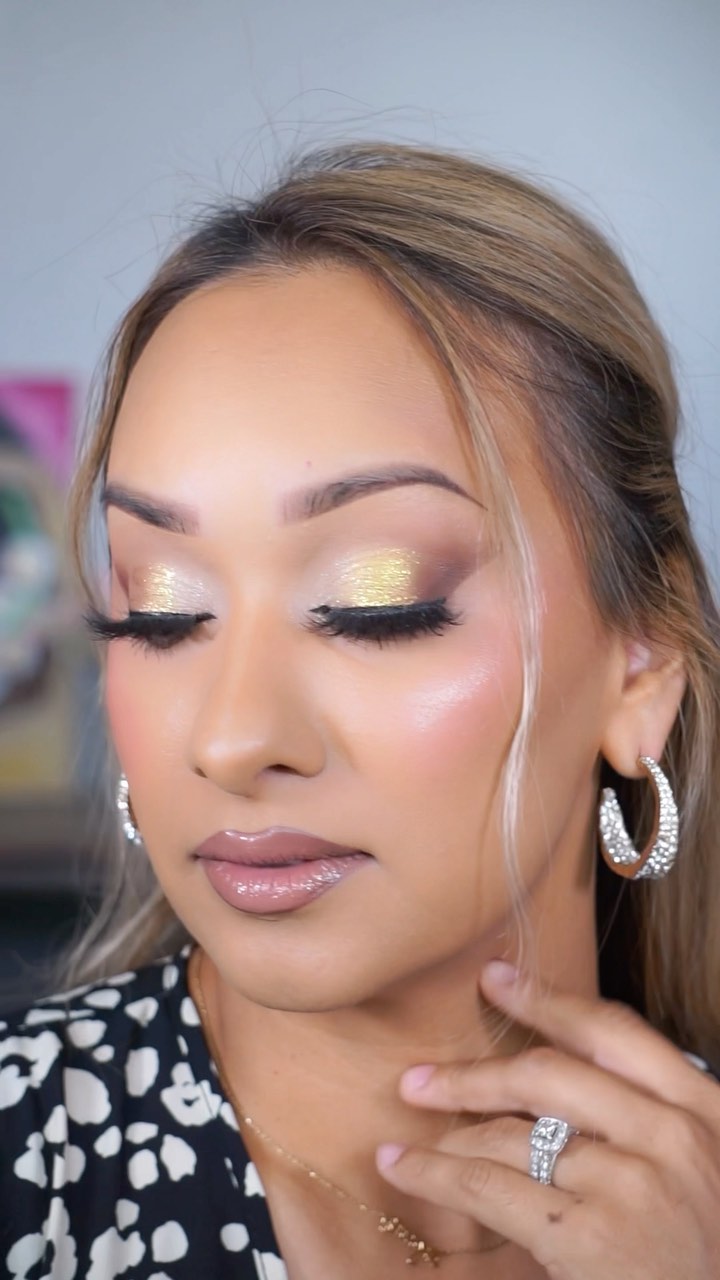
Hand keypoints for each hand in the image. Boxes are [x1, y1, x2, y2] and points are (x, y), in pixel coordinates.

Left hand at [376, 962, 719, 1277]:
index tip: (494, 978)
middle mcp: (670, 1136)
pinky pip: (491, 1188)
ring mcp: (630, 1185)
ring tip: (409, 1130)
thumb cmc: (707, 1248)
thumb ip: (649, 1116)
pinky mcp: (591, 1238)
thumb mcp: (703, 1165)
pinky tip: (403, 1168)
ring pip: (510, 1135)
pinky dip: (435, 1174)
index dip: (546, 999)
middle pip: (548, 1077)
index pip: (612, 1032)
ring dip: (450, 1131)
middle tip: (421, 1075)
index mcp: (702, 1107)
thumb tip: (557, 1073)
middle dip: (474, 1074)